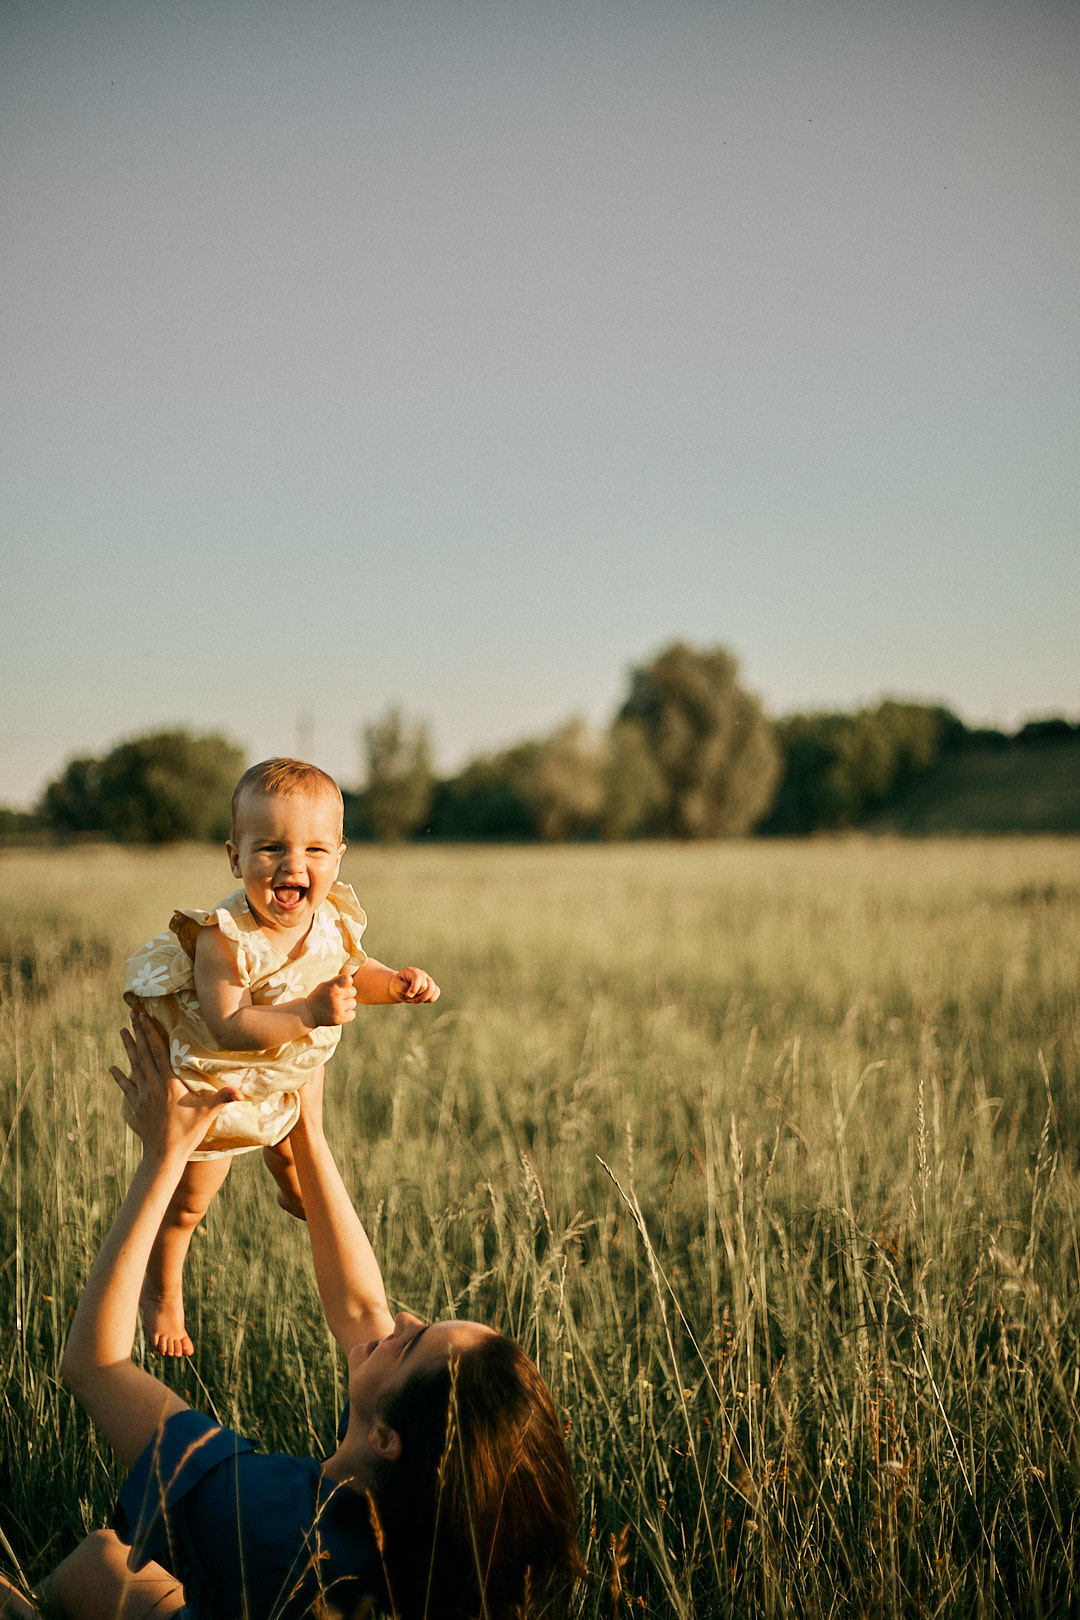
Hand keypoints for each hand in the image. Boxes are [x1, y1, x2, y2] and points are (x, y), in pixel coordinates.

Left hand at [110, 1011, 239, 1164]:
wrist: (163, 1157)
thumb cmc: (187, 1134)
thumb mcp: (207, 1114)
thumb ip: (222, 1099)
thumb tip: (242, 1092)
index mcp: (168, 1083)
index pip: (158, 1051)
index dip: (151, 1033)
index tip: (144, 1017)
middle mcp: (153, 1086)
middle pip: (144, 1053)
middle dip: (138, 1032)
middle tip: (132, 1013)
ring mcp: (143, 1096)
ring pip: (134, 1065)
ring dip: (129, 1047)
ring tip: (122, 1030)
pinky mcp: (138, 1106)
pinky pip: (127, 1087)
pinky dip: (120, 1076)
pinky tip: (112, 1068)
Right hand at [307, 971, 357, 1026]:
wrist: (308, 1013)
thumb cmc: (319, 997)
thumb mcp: (325, 985)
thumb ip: (338, 982)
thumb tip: (351, 981)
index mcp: (331, 986)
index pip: (348, 979)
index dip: (348, 982)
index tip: (342, 986)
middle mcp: (335, 996)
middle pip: (353, 991)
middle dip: (347, 994)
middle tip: (338, 997)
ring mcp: (337, 1008)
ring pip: (353, 1003)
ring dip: (347, 1004)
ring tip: (337, 1006)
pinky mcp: (339, 1018)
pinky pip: (352, 1014)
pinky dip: (347, 1014)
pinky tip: (339, 1013)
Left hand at [389, 965, 439, 1003]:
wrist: (400, 987)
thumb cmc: (397, 985)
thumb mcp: (395, 985)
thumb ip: (402, 987)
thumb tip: (412, 993)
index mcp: (412, 971)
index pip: (418, 978)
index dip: (415, 988)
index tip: (409, 995)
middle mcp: (422, 974)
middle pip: (427, 986)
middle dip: (419, 996)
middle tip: (410, 999)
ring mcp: (428, 980)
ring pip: (433, 990)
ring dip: (424, 999)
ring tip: (415, 1000)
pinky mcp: (432, 986)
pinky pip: (437, 992)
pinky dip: (431, 999)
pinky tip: (423, 1000)